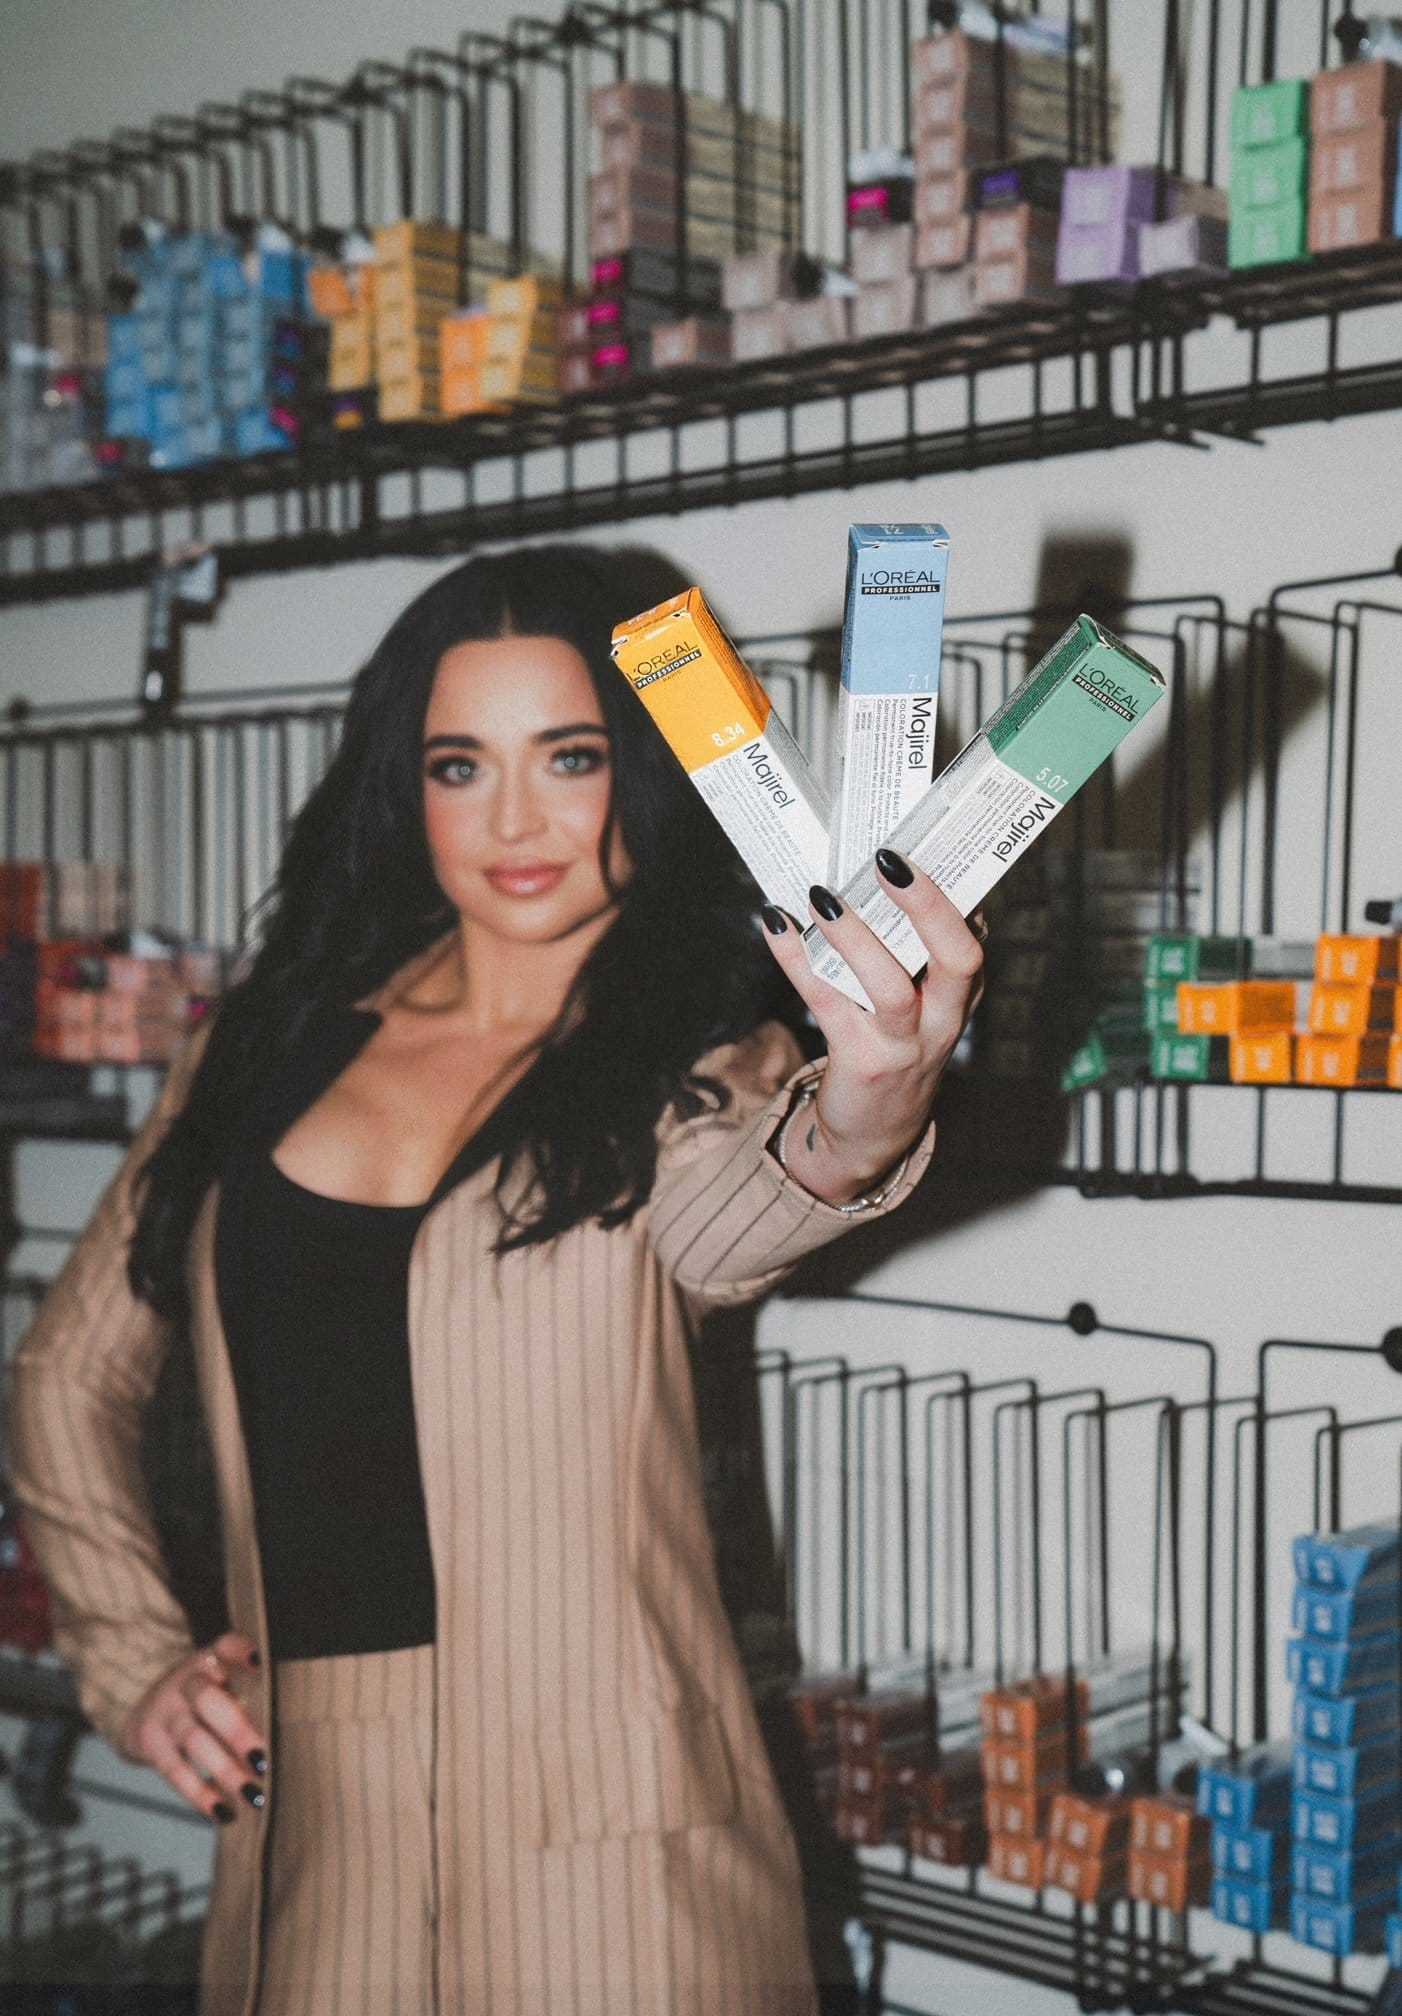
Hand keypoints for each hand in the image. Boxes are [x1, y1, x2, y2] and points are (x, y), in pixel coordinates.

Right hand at [121, 1630, 267, 1825]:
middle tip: (264, 1760)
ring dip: (225, 1770)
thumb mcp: (223, 1679)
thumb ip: (253, 1690)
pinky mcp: (149, 1741)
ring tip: (255, 1796)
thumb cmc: (205, 1696)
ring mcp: (164, 1710)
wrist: (145, 1705)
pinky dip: (199, 1794)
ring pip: (194, 1740)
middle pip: (208, 1700)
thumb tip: (298, 1728)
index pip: (225, 1645)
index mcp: (210, 1659)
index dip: (241, 1651)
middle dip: (237, 1731)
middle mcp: (185, 1680)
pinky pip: (173, 1770)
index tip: (261, 1663)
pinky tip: (224, 1812)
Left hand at [759, 849, 985, 1200]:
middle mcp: (943, 1019)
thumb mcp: (920, 1003)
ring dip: (854, 937)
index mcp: (961, 995)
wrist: (873, 1134)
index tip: (926, 848)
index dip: (954, 895)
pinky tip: (775, 925)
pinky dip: (797, 959)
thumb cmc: (894, 1047)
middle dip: (927, 906)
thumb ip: (910, 952)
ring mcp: (903, 1045)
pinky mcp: (860, 1062)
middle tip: (889, 860)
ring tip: (821, 895)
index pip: (972, 940)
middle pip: (955, 960)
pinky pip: (827, 1003)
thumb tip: (875, 875)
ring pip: (888, 987)